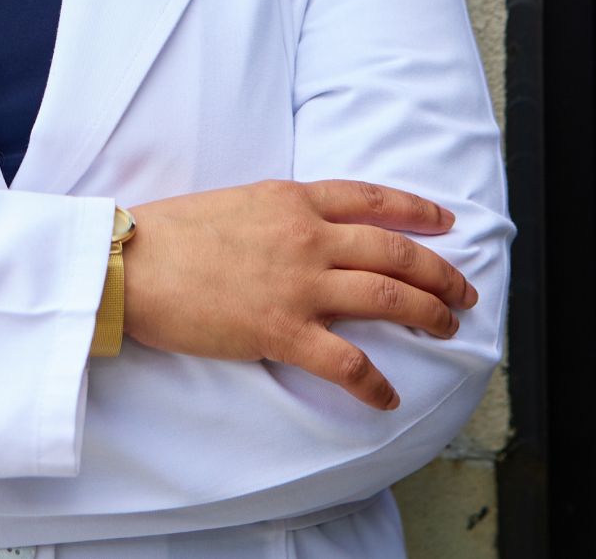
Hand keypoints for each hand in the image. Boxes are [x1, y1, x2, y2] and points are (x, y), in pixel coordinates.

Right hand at [123, 179, 476, 410]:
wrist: (132, 261)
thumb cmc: (171, 231)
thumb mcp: (236, 201)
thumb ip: (279, 211)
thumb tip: (306, 226)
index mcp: (291, 199)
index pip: (371, 199)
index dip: (417, 211)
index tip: (446, 222)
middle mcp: (305, 236)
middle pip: (395, 250)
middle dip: (439, 272)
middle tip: (462, 291)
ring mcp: (297, 284)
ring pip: (387, 296)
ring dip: (427, 314)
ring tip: (446, 329)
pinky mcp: (281, 331)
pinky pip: (347, 361)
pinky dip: (375, 383)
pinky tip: (388, 397)